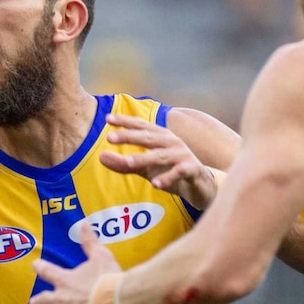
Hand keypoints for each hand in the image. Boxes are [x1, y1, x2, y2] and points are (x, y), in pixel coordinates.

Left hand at [29, 224, 122, 303]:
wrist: (114, 300)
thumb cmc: (107, 276)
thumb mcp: (99, 255)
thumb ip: (90, 241)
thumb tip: (85, 224)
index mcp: (64, 280)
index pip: (47, 271)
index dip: (41, 267)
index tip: (34, 265)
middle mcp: (61, 300)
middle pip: (43, 302)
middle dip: (38, 303)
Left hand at [101, 113, 216, 208]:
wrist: (202, 186)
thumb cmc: (171, 172)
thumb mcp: (145, 169)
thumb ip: (124, 164)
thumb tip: (100, 157)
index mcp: (160, 136)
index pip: (141, 126)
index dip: (125, 121)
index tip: (107, 118)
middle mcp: (171, 142)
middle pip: (148, 137)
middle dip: (129, 136)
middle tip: (109, 137)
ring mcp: (183, 155)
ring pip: (160, 155)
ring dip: (143, 158)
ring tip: (126, 162)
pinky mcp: (193, 170)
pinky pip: (180, 172)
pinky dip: (168, 177)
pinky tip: (155, 184)